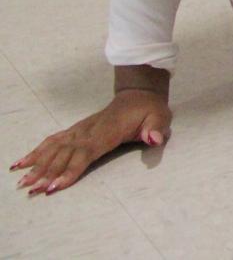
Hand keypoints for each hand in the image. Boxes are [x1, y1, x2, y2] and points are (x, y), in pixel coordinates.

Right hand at [12, 89, 169, 195]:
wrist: (139, 94)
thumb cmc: (149, 110)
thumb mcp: (160, 117)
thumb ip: (156, 128)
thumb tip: (154, 138)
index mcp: (107, 131)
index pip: (85, 152)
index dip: (70, 169)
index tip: (54, 186)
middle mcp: (88, 131)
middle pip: (64, 154)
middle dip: (47, 172)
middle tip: (30, 190)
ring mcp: (79, 130)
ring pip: (54, 148)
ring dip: (37, 164)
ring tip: (21, 180)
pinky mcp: (75, 130)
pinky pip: (52, 141)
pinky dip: (36, 151)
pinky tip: (21, 163)